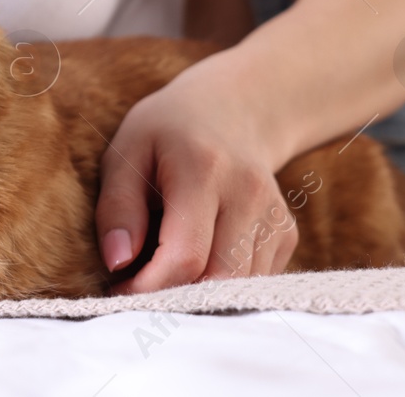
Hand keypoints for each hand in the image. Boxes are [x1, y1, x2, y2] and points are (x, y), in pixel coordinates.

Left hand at [93, 70, 297, 292]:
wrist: (232, 108)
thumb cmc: (166, 131)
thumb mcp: (125, 153)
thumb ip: (117, 208)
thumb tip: (117, 264)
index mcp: (203, 170)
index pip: (185, 256)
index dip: (149, 287)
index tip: (118, 290)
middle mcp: (249, 194)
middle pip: (217, 279)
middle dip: (174, 297)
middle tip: (138, 289)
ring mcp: (275, 215)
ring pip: (240, 287)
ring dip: (198, 293)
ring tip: (164, 269)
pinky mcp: (286, 232)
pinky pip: (255, 279)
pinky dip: (222, 282)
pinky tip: (199, 256)